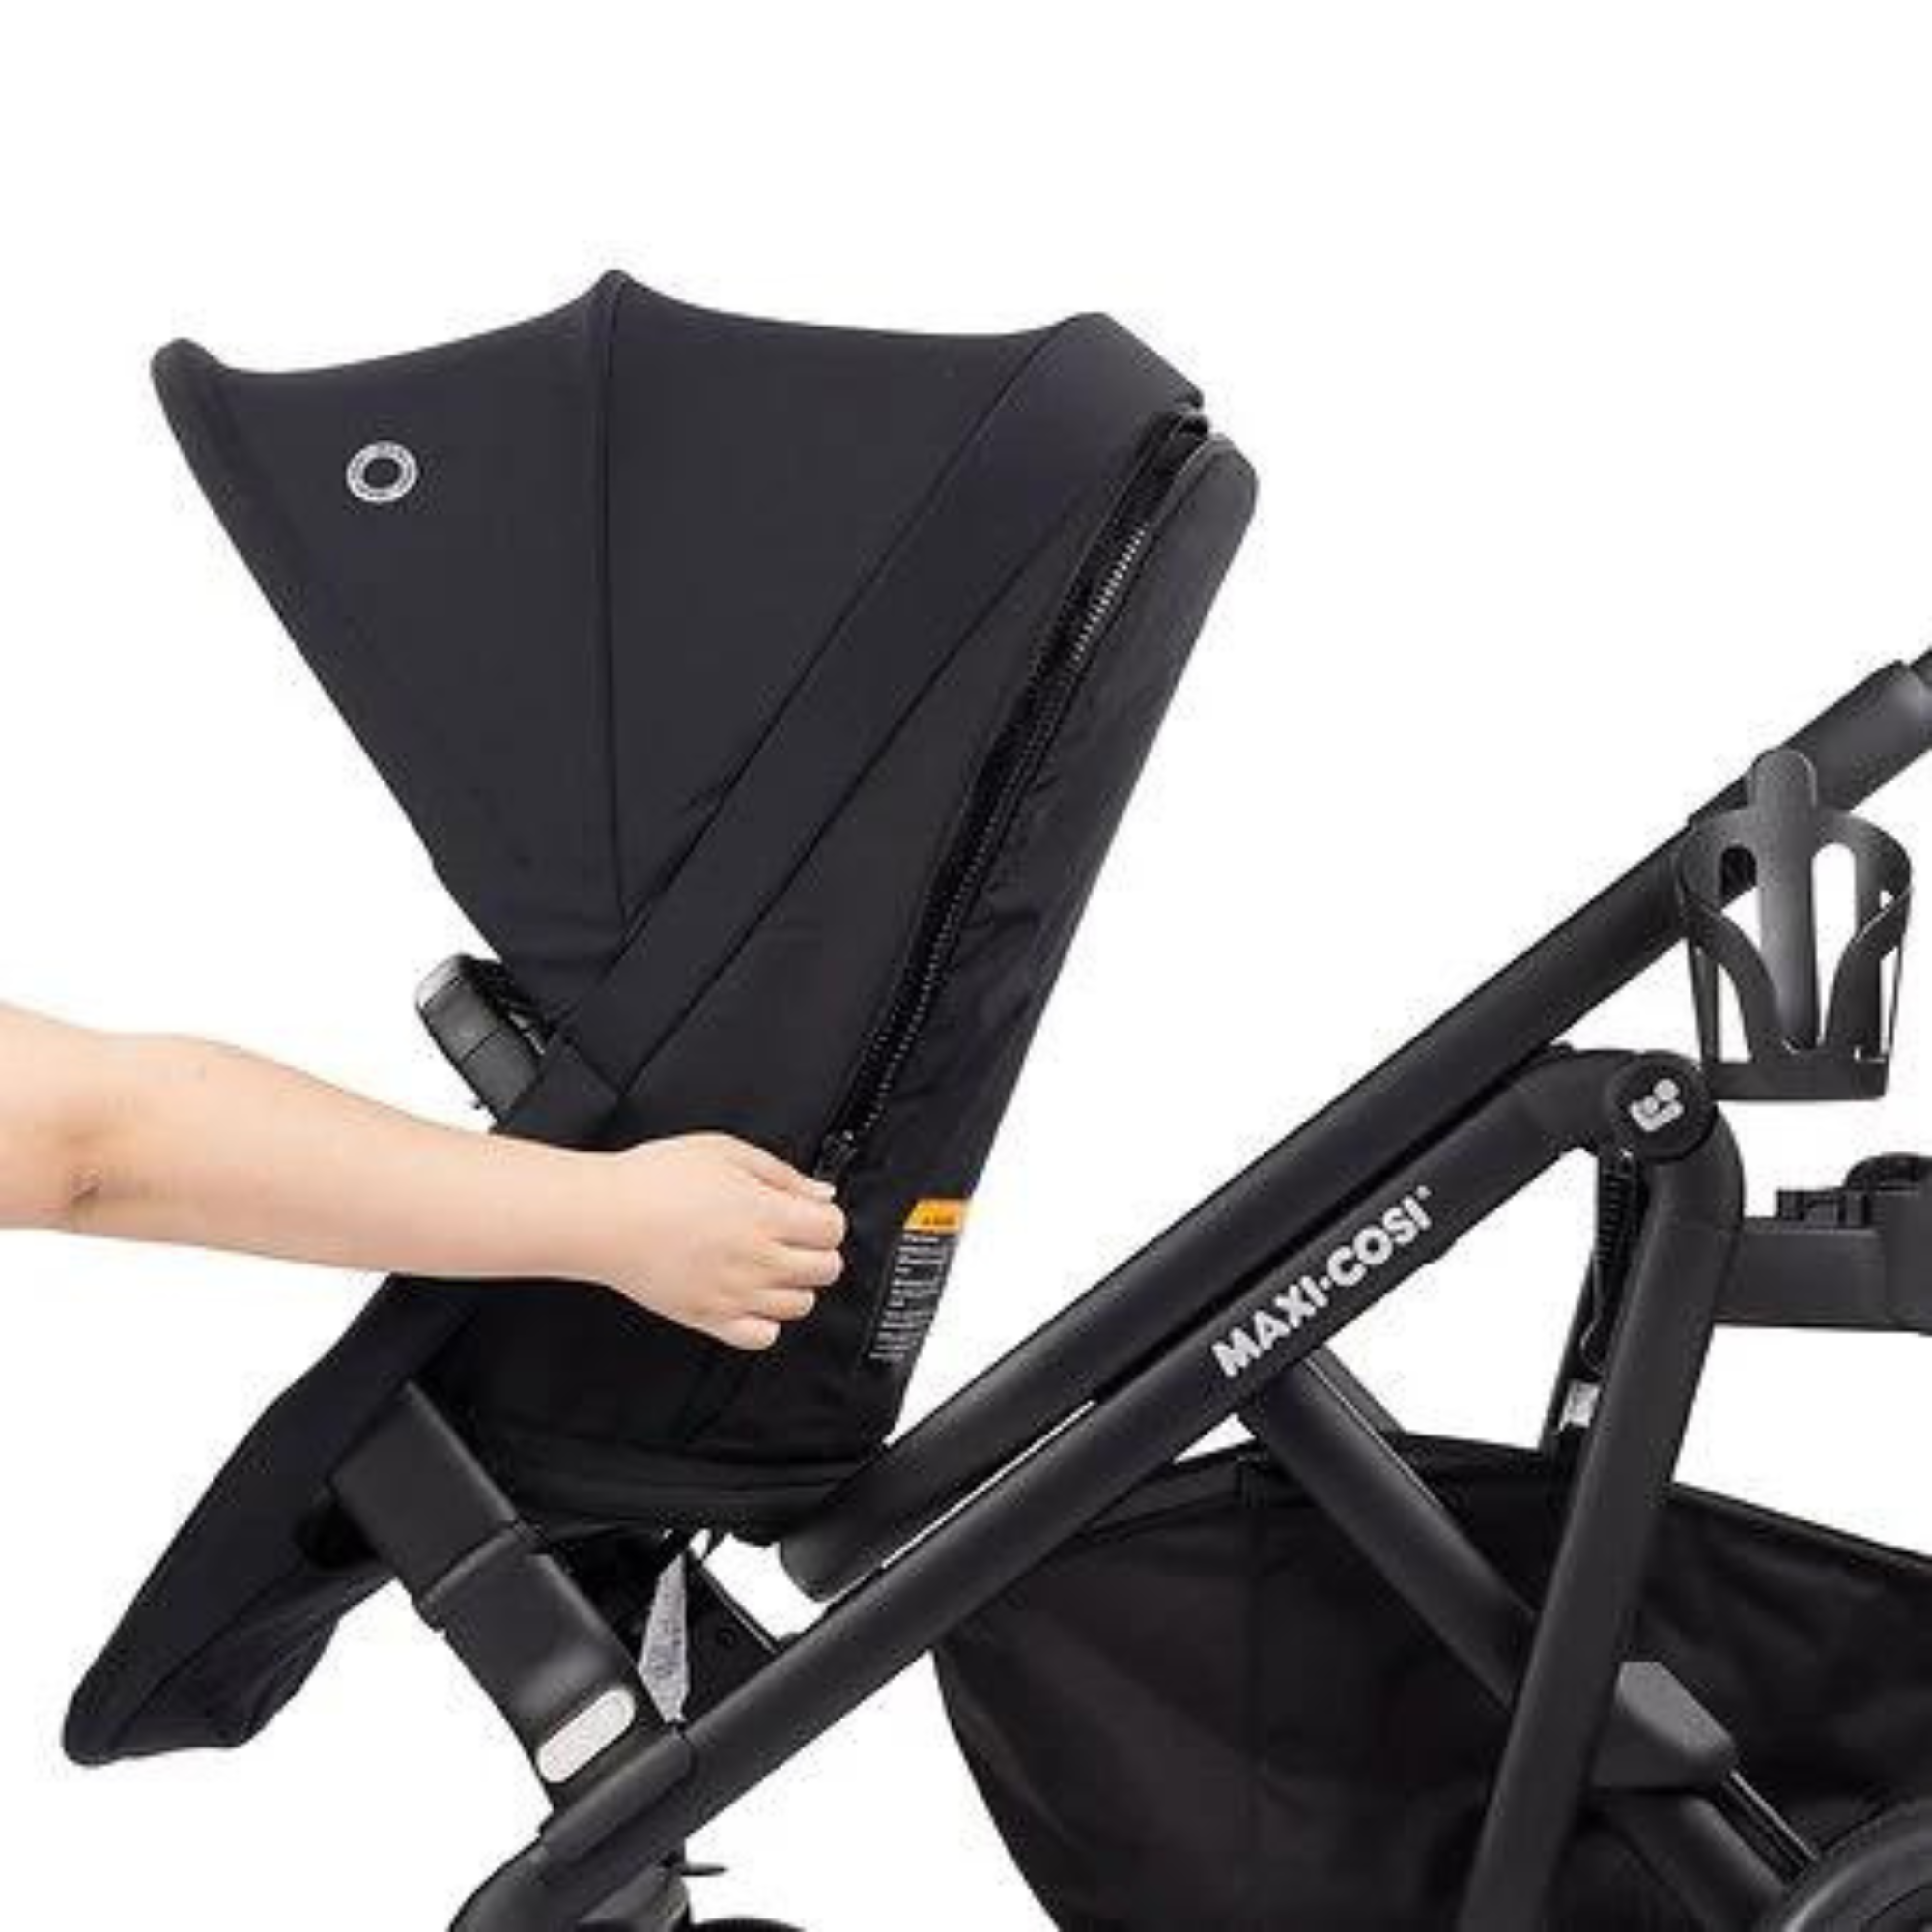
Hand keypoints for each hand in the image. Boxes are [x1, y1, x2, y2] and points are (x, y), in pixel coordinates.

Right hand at [579, 1134, 847, 1350]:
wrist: (602, 1217)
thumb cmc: (654, 1179)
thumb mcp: (725, 1152)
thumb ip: (782, 1175)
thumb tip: (821, 1193)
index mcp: (765, 1214)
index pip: (833, 1230)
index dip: (824, 1217)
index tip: (807, 1212)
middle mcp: (756, 1259)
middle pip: (827, 1269)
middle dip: (816, 1250)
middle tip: (790, 1235)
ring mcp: (734, 1294)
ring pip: (801, 1305)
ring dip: (794, 1283)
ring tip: (766, 1262)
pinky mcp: (709, 1319)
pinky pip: (762, 1336)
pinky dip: (765, 1320)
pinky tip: (750, 1295)